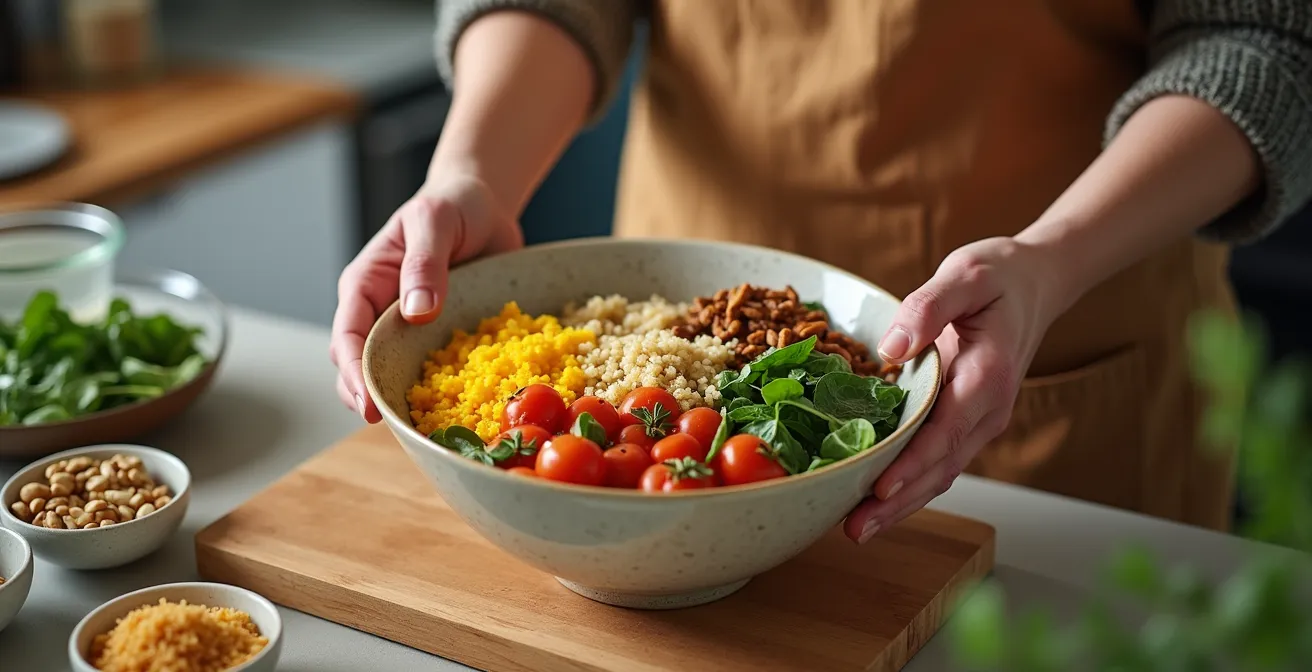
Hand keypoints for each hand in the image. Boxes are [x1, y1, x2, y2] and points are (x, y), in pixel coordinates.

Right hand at [330, 173, 522, 421]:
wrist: (483, 204)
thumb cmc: (452, 205)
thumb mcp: (436, 221)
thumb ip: (424, 263)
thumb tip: (415, 312)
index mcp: (368, 281)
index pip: (348, 333)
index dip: (353, 371)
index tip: (367, 402)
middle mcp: (381, 309)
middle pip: (360, 363)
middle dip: (367, 395)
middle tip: (388, 424)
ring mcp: (409, 326)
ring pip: (391, 372)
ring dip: (399, 398)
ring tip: (416, 427)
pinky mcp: (438, 335)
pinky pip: (431, 368)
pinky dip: (437, 390)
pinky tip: (452, 410)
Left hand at [842, 236, 1069, 542]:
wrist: (1036, 283)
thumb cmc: (999, 275)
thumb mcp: (965, 275)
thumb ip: (928, 307)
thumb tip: (892, 348)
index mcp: (988, 376)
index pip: (948, 431)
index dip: (914, 463)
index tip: (881, 487)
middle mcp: (988, 409)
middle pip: (941, 467)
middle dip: (898, 502)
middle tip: (854, 530)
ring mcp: (979, 421)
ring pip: (940, 473)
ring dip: (901, 504)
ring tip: (857, 530)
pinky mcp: (966, 421)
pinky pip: (937, 461)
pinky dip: (908, 485)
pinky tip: (874, 501)